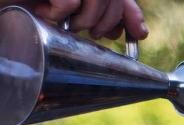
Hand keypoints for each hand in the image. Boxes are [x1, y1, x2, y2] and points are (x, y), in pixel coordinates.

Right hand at [30, 0, 147, 40]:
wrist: (2, 5)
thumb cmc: (30, 6)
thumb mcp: (75, 13)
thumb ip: (108, 15)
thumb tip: (140, 31)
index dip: (129, 12)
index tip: (137, 33)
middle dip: (104, 21)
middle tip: (82, 28)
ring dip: (84, 19)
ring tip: (63, 21)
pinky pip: (70, 0)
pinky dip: (61, 11)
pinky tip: (46, 11)